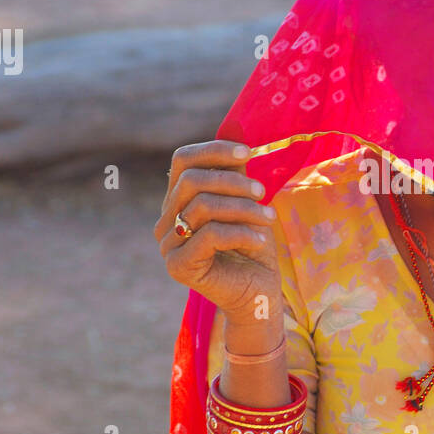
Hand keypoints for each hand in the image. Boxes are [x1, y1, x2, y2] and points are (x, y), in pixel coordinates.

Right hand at [155, 140, 282, 324]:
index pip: (182, 160)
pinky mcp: (178, 267)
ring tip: (268, 217)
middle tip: (263, 193)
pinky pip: (209, 236)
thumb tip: (240, 139)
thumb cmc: (252, 248)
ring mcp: (167, 245)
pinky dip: (241, 233)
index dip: (213, 150)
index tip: (247, 153)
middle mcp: (165, 221)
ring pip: (202, 206)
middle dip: (233, 182)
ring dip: (242, 208)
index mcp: (177, 201)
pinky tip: (261, 241)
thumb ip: (236, 176)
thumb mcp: (246, 204)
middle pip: (190, 181)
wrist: (257, 294)